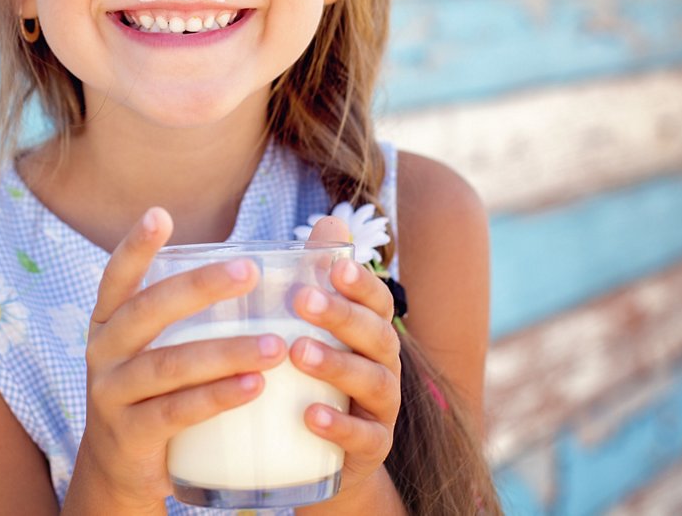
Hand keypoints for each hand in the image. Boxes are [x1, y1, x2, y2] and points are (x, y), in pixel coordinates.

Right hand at [63, 208, 288, 512]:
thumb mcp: (155, 350)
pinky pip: (177, 412)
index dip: (135, 246)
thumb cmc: (155, 394)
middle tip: (250, 270)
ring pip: (169, 364)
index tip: (160, 214)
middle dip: (200, 287)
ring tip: (276, 345)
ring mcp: (112, 395)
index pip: (116, 277)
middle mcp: (103, 352)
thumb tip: (262, 264)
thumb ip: (191, 315)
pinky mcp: (130, 436)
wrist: (119, 472)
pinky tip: (254, 386)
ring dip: (225, 351)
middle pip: (148, 311)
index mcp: (109, 323)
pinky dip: (217, 397)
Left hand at [293, 215, 401, 495]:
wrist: (320, 460)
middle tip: (302, 300)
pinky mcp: (370, 452)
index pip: (376, 301)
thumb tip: (328, 221)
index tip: (334, 265)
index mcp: (371, 333)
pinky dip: (340, 427)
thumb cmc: (313, 378)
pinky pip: (365, 439)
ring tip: (297, 352)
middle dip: (342, 316)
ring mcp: (381, 411)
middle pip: (376, 336)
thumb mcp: (312, 328)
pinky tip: (310, 415)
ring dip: (336, 365)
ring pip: (373, 383)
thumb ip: (319, 277)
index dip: (360, 283)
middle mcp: (384, 367)